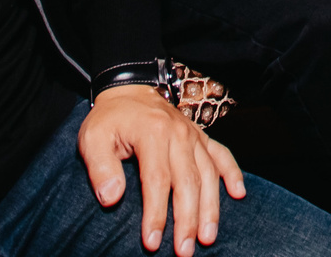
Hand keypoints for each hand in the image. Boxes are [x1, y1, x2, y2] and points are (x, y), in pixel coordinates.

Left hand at [80, 83, 247, 255]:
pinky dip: (233, 173)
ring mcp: (193, 135)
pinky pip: (222, 155)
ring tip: (208, 237)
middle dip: (187, 220)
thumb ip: (100, 168)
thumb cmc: (109, 120)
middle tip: (184, 251)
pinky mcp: (201, 136)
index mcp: (152, 133)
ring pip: (209, 174)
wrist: (129, 89)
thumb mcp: (92, 139)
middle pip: (188, 182)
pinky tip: (239, 194)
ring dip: (210, 208)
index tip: (152, 243)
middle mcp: (178, 134)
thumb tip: (111, 198)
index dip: (156, 214)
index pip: (157, 180)